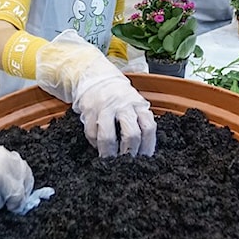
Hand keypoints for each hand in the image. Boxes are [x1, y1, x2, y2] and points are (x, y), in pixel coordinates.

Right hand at [36, 30, 155, 156]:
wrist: (95, 76)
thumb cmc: (118, 95)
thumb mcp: (134, 102)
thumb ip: (140, 119)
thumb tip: (145, 147)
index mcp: (138, 104)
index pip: (148, 127)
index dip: (148, 146)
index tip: (144, 158)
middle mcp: (123, 105)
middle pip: (131, 134)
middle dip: (129, 152)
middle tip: (127, 162)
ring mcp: (105, 108)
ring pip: (108, 137)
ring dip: (109, 153)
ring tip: (110, 160)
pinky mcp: (89, 111)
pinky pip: (92, 133)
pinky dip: (95, 143)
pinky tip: (98, 146)